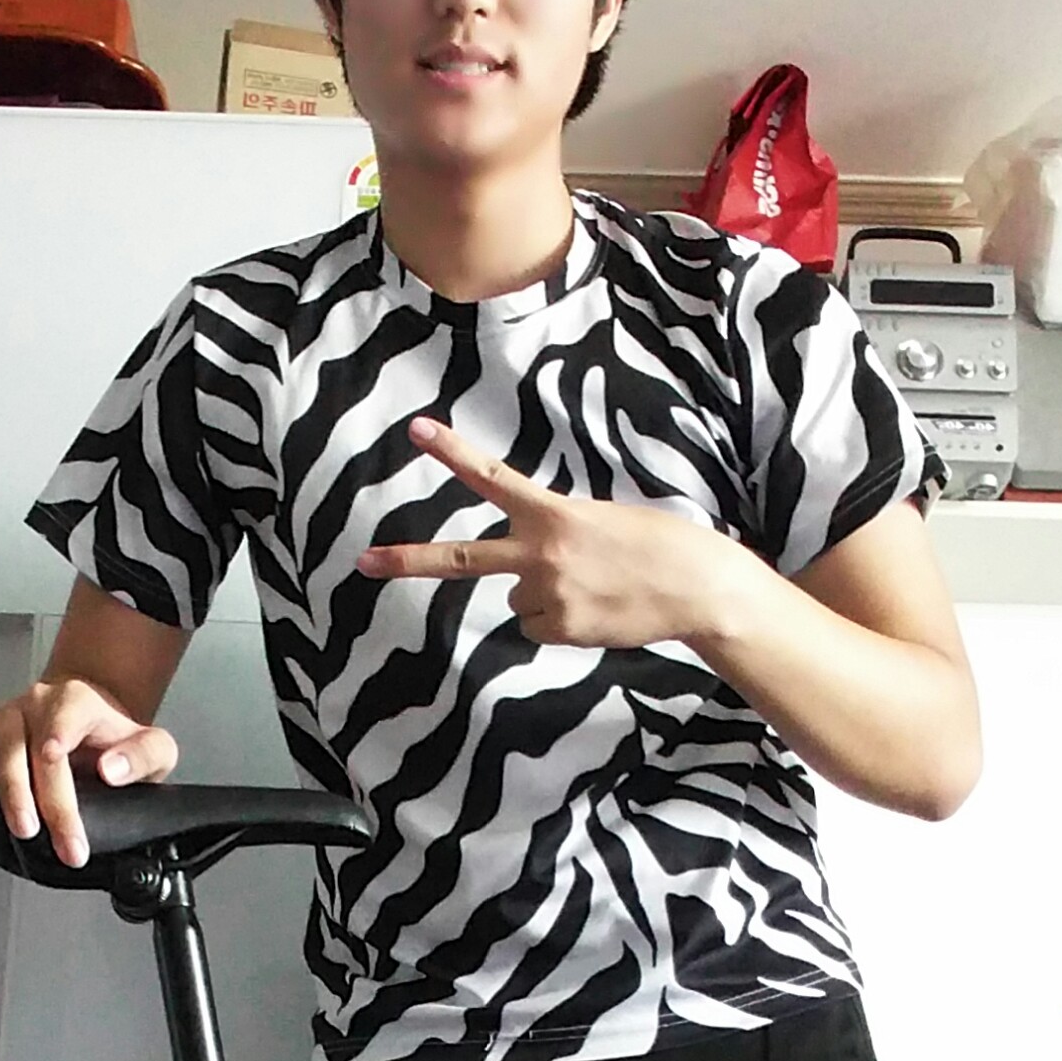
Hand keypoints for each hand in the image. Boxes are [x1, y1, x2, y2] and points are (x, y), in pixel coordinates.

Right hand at [0, 680, 178, 867]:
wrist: (93, 726)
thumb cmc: (119, 742)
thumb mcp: (154, 748)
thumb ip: (143, 756)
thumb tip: (110, 770)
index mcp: (79, 702)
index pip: (69, 719)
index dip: (59, 740)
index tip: (54, 759)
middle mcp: (42, 703)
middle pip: (35, 748)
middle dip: (49, 801)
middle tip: (64, 842)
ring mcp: (12, 713)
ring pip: (1, 745)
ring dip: (9, 789)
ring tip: (23, 827)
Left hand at [356, 417, 751, 647]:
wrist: (698, 588)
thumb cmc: (657, 544)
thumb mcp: (601, 519)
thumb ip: (555, 533)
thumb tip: (527, 575)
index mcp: (554, 513)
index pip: (493, 477)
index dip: (453, 452)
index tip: (417, 430)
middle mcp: (542, 553)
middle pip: (461, 559)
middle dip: (409, 561)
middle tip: (364, 562)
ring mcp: (549, 595)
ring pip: (518, 601)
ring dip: (546, 596)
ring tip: (594, 587)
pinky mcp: (563, 630)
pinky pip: (540, 628)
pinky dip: (563, 623)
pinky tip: (598, 610)